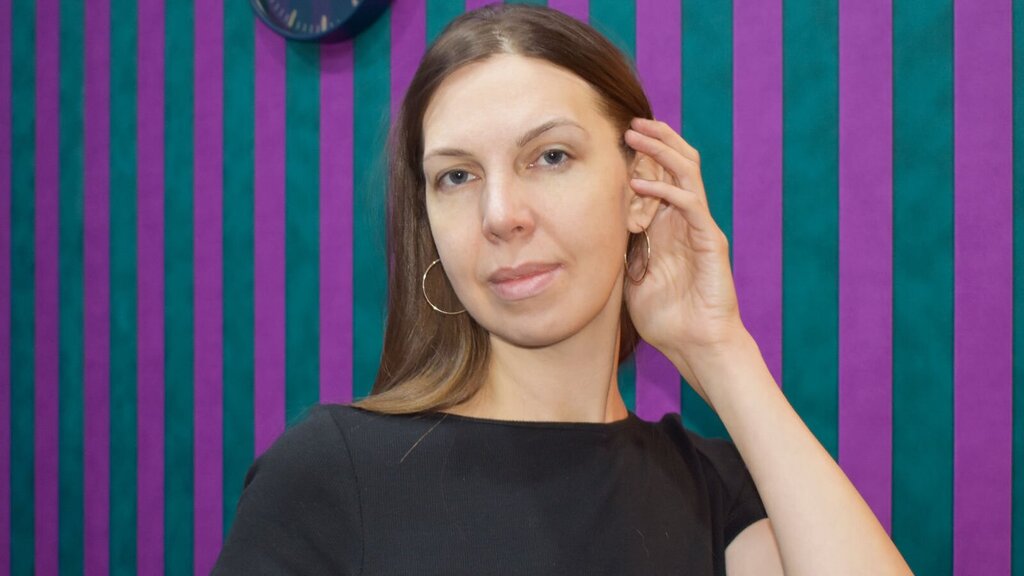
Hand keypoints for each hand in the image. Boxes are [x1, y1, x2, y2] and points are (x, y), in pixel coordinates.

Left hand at [623, 118, 746, 398]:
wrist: (697, 346)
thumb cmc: (665, 318)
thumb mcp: (631, 277)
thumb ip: (620, 251)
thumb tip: (589, 234)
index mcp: (669, 226)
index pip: (661, 176)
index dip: (644, 153)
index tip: (618, 135)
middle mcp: (687, 220)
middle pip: (678, 164)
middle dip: (656, 139)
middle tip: (630, 122)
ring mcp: (700, 228)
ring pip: (687, 173)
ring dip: (662, 150)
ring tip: (637, 135)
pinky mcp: (711, 241)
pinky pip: (690, 204)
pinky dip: (665, 190)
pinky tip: (640, 183)